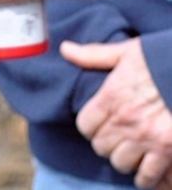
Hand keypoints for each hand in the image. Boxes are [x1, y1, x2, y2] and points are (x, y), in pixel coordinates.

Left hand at [62, 39, 171, 188]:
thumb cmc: (162, 58)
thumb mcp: (127, 51)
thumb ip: (94, 55)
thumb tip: (65, 49)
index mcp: (111, 97)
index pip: (85, 126)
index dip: (92, 127)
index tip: (100, 125)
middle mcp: (125, 121)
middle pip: (101, 147)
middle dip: (109, 144)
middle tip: (119, 139)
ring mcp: (147, 138)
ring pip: (121, 163)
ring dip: (126, 160)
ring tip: (134, 153)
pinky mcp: (168, 150)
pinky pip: (148, 176)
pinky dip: (148, 177)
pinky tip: (150, 170)